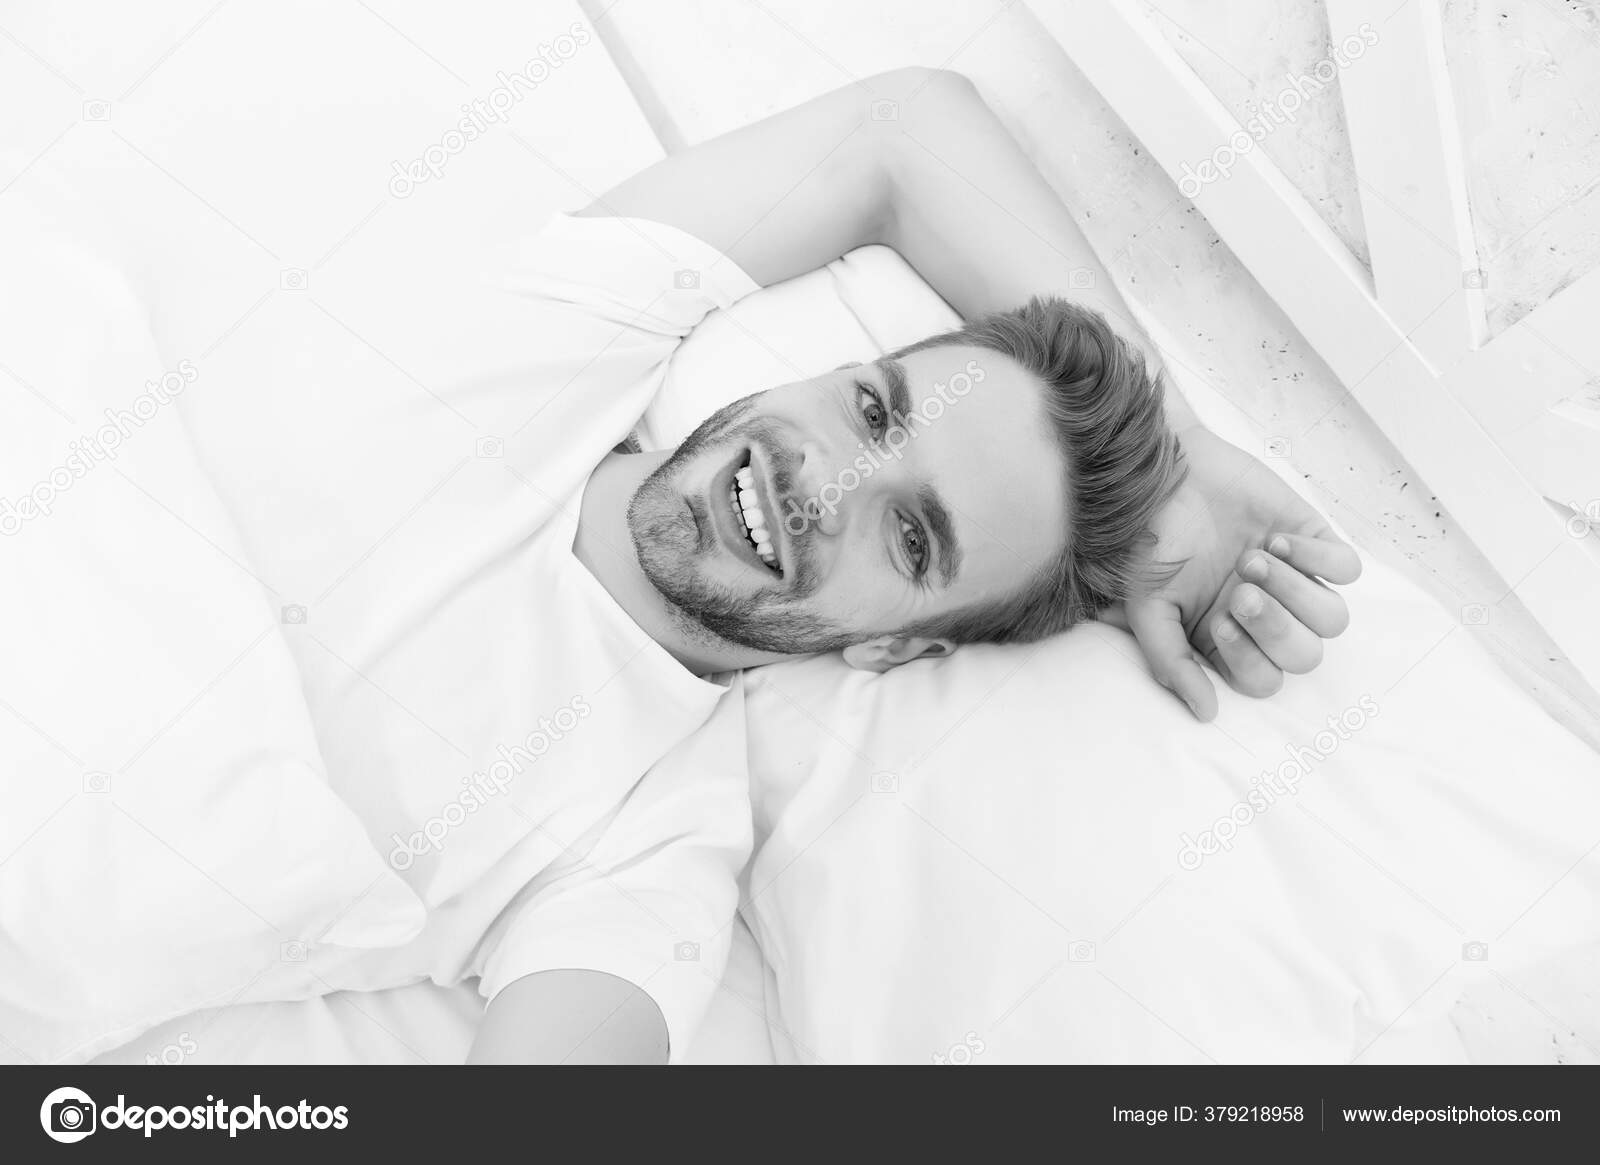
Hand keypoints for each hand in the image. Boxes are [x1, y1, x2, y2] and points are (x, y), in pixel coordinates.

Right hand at [1110, 426, 1361, 719]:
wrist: (1164, 471)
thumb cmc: (1151, 539)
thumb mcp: (1145, 607)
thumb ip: (1171, 662)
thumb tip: (1206, 713)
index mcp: (1229, 638)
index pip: (1264, 680)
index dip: (1250, 659)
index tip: (1221, 620)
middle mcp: (1268, 615)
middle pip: (1306, 656)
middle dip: (1275, 625)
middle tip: (1241, 590)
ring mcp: (1295, 578)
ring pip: (1334, 619)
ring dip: (1295, 591)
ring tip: (1256, 558)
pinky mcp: (1313, 539)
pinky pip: (1347, 568)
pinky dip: (1317, 558)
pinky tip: (1278, 540)